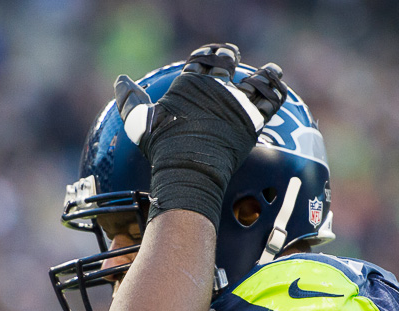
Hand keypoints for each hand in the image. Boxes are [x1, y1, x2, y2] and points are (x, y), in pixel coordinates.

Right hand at [110, 43, 289, 225]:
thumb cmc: (163, 148)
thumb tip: (119, 80)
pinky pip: (272, 100)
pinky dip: (276, 91)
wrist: (189, 169)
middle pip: (227, 62)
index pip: (202, 59)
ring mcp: (236, 102)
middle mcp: (216, 87)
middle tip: (233, 58)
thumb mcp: (140, 123)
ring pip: (256, 79)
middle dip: (229, 56)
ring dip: (264, 73)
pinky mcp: (253, 119)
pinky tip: (278, 88)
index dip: (207, 54)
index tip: (211, 53)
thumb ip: (130, 100)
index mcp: (191, 83)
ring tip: (270, 71)